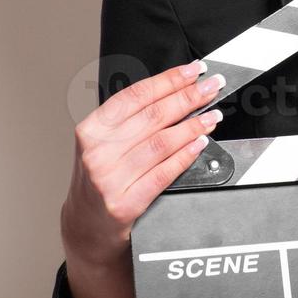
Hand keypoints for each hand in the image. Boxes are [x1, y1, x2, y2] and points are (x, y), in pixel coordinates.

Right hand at [60, 60, 224, 266]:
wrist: (85, 226)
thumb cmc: (99, 178)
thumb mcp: (103, 142)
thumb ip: (131, 118)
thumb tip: (176, 90)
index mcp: (92, 130)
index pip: (136, 95)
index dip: (169, 79)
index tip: (192, 70)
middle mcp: (98, 153)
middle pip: (154, 115)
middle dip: (189, 96)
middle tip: (211, 86)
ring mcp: (110, 179)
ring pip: (162, 142)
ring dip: (193, 125)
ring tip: (212, 115)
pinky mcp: (125, 204)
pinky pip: (163, 173)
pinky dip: (186, 155)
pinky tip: (199, 143)